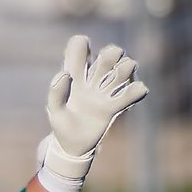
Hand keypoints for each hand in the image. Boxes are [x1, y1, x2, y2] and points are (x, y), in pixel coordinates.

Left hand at [36, 35, 147, 191]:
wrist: (73, 146)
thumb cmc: (61, 124)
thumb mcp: (54, 110)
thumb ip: (55, 93)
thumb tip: (65, 74)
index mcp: (75, 75)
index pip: (79, 47)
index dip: (81, 45)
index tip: (80, 57)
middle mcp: (94, 79)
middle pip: (111, 52)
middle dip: (112, 53)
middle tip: (101, 67)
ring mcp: (107, 91)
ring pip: (127, 66)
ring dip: (126, 68)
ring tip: (115, 80)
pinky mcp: (116, 106)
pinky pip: (136, 91)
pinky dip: (137, 90)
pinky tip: (131, 94)